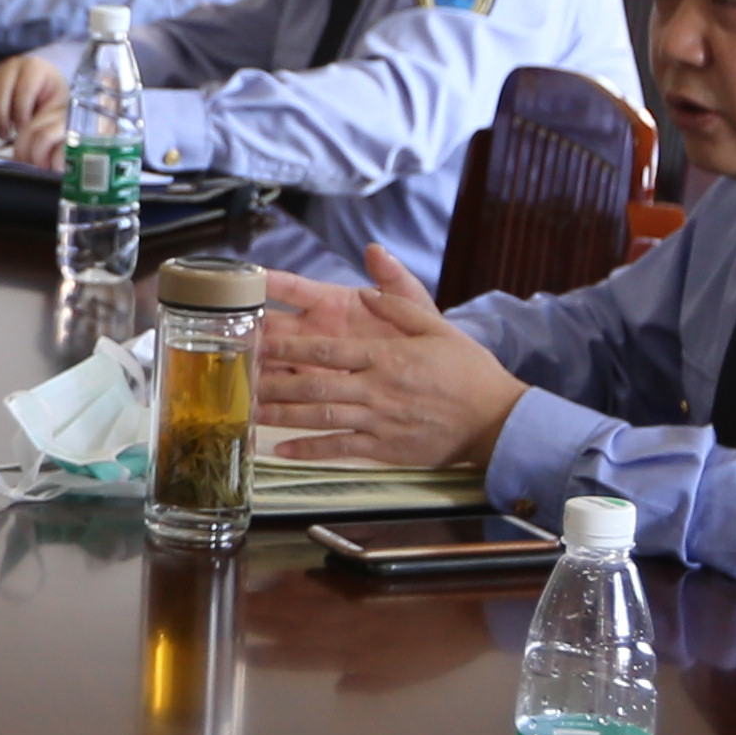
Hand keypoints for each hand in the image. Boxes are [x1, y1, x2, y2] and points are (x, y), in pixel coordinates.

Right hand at [0, 50, 68, 162]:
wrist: (42, 93)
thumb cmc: (51, 101)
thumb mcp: (58, 107)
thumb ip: (50, 119)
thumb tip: (39, 137)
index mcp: (35, 67)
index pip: (24, 90)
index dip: (22, 113)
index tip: (24, 128)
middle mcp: (12, 65)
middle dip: (2, 119)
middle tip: (7, 134)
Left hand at [256, 247, 523, 473]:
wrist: (494, 418)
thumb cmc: (467, 370)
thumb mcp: (437, 326)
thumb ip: (399, 303)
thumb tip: (366, 284)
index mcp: (386, 356)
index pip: (327, 350)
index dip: (289, 347)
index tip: (260, 342)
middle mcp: (376, 388)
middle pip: (314, 384)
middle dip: (274, 381)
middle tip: (240, 379)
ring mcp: (378, 421)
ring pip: (320, 417)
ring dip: (281, 415)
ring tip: (249, 412)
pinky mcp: (384, 448)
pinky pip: (339, 449)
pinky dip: (308, 450)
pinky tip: (280, 449)